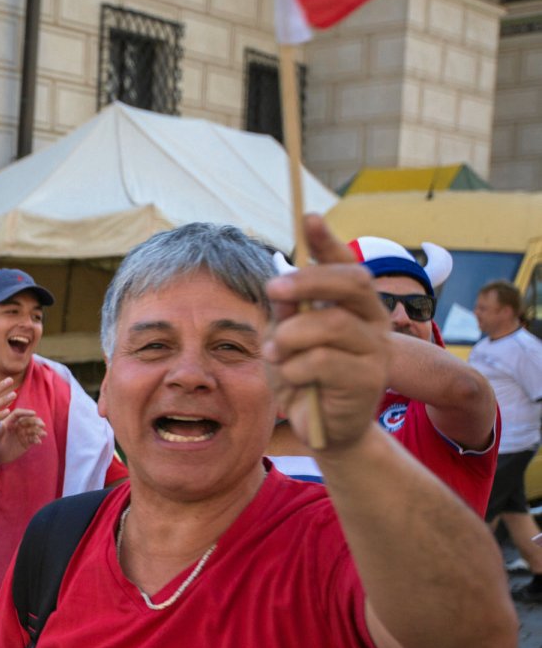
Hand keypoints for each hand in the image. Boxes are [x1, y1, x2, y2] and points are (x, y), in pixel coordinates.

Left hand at [0, 408, 43, 464]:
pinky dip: (37, 440)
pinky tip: (38, 442)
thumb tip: (3, 424)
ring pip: (33, 430)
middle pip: (29, 420)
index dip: (26, 412)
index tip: (34, 413)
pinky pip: (33, 439)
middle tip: (42, 425)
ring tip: (44, 434)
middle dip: (36, 422)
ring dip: (39, 431)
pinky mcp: (27, 442)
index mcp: (9, 421)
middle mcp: (17, 425)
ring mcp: (23, 433)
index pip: (19, 413)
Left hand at [264, 214, 388, 453]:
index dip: (328, 241)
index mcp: (351, 305)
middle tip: (273, 291)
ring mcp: (374, 349)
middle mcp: (371, 321)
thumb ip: (285, 315)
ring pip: (331, 324)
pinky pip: (323, 361)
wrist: (324, 430)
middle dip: (309, 281)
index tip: (309, 216)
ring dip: (292, 337)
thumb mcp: (284, 341)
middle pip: (351, 282)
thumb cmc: (303, 378)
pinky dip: (295, 367)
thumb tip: (279, 283)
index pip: (345, 265)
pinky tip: (290, 378)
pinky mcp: (368, 380)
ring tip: (274, 354)